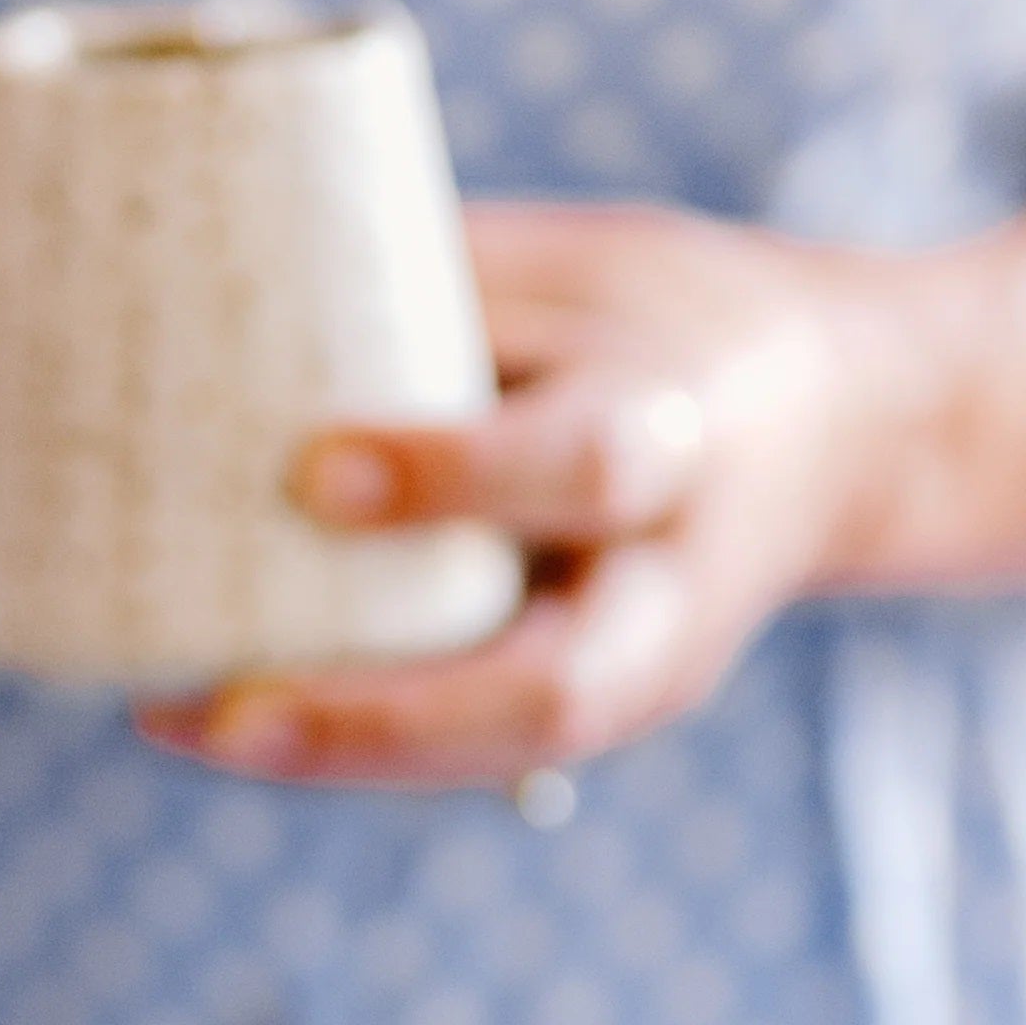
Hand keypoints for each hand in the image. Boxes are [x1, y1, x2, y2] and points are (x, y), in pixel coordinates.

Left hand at [139, 203, 920, 793]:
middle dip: (387, 714)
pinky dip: (351, 741)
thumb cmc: (661, 315)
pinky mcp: (608, 705)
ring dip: (341, 753)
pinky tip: (214, 718)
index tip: (311, 468)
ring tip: (178, 723)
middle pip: (558, 688)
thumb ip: (434, 294)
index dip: (453, 474)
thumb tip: (200, 287)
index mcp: (683, 426)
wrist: (848, 425)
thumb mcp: (576, 271)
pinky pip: (477, 743)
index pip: (583, 465)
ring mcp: (650, 667)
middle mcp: (677, 580)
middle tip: (222, 709)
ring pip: (510, 746)